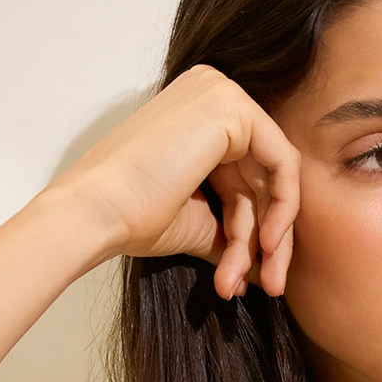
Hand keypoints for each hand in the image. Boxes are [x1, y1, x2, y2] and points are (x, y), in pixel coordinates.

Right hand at [46, 65, 299, 299]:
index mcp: (200, 117)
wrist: (97, 212)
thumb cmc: (134, 217)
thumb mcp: (200, 223)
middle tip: (270, 286)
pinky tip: (266, 246)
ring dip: (271, 238)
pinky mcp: (232, 107)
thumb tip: (265, 261)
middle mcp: (213, 96)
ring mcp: (221, 95)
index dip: (256, 234)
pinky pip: (284, 164)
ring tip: (262, 281)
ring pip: (276, 178)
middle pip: (264, 179)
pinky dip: (283, 209)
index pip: (248, 179)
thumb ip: (236, 231)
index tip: (254, 277)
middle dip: (269, 241)